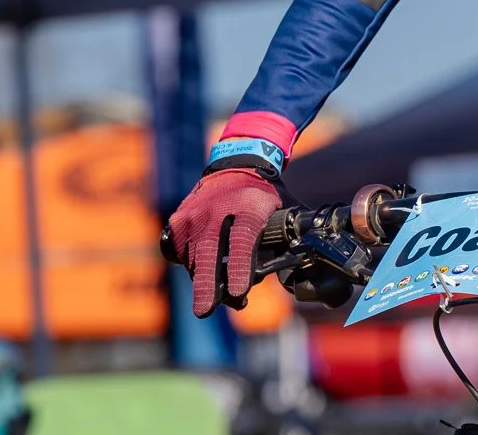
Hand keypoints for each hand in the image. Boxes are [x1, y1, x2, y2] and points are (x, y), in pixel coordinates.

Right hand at [166, 169, 282, 316]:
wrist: (236, 165)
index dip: (240, 266)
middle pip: (210, 251)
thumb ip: (286, 240)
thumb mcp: (281, 211)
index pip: (244, 239)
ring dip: (204, 281)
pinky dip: (193, 267)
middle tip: (205, 310)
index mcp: (251, 205)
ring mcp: (195, 213)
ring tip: (219, 295)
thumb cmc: (263, 197)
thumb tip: (298, 270)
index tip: (238, 291)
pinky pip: (182, 252)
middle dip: (207, 284)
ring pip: (195, 258)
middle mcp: (219, 208)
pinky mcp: (179, 219)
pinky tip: (205, 271)